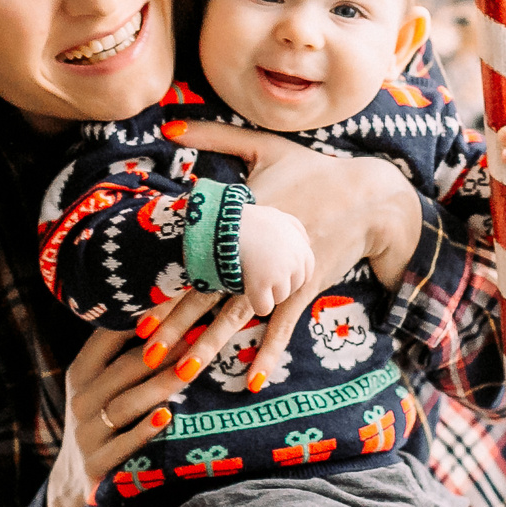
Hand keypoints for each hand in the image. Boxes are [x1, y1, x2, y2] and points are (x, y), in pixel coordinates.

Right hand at [44, 286, 276, 506]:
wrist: (72, 482)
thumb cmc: (99, 419)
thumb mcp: (97, 385)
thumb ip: (120, 353)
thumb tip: (163, 306)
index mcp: (81, 372)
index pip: (109, 337)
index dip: (144, 318)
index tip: (178, 298)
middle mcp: (80, 399)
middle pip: (126, 368)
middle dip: (165, 349)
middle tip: (201, 330)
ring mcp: (87, 433)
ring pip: (127, 403)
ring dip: (161, 385)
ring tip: (192, 369)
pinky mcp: (98, 464)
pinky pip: (124, 444)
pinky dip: (145, 430)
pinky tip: (168, 416)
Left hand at [162, 121, 423, 385]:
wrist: (367, 195)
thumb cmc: (310, 169)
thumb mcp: (262, 146)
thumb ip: (213, 135)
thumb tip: (168, 125)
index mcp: (238, 217)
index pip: (193, 256)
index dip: (165, 284)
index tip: (138, 308)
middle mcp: (255, 249)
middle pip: (206, 293)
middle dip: (175, 326)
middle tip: (146, 353)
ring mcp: (280, 272)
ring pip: (235, 315)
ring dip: (209, 347)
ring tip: (182, 373)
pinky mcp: (303, 287)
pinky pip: (281, 327)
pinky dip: (267, 354)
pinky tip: (253, 382)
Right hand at [233, 203, 313, 317]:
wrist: (228, 224)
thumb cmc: (251, 220)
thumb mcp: (278, 216)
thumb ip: (296, 229)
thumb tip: (307, 243)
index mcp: (301, 248)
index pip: (305, 273)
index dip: (290, 275)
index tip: (276, 272)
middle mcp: (294, 263)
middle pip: (293, 287)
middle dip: (279, 284)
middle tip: (260, 273)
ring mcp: (279, 275)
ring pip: (279, 298)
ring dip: (267, 292)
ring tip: (251, 276)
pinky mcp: (261, 285)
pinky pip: (264, 307)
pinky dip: (257, 303)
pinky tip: (249, 292)